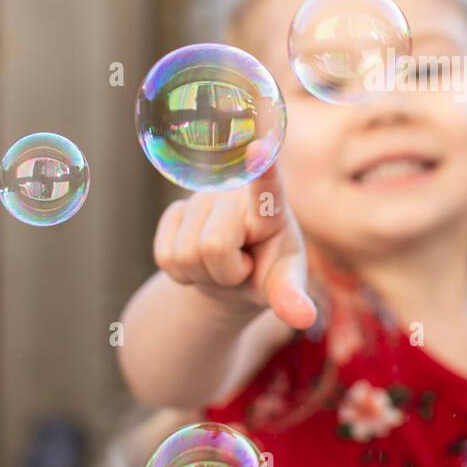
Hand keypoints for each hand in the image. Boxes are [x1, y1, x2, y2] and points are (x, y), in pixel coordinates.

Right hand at [152, 156, 315, 329]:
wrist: (235, 277)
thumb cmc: (268, 273)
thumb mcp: (284, 285)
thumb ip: (292, 297)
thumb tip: (302, 319)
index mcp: (271, 208)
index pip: (266, 188)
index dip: (261, 169)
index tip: (259, 147)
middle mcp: (235, 193)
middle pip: (213, 244)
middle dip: (225, 272)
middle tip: (240, 267)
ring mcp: (201, 200)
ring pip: (184, 253)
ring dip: (203, 273)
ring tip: (222, 263)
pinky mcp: (173, 214)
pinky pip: (164, 256)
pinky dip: (182, 273)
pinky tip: (199, 262)